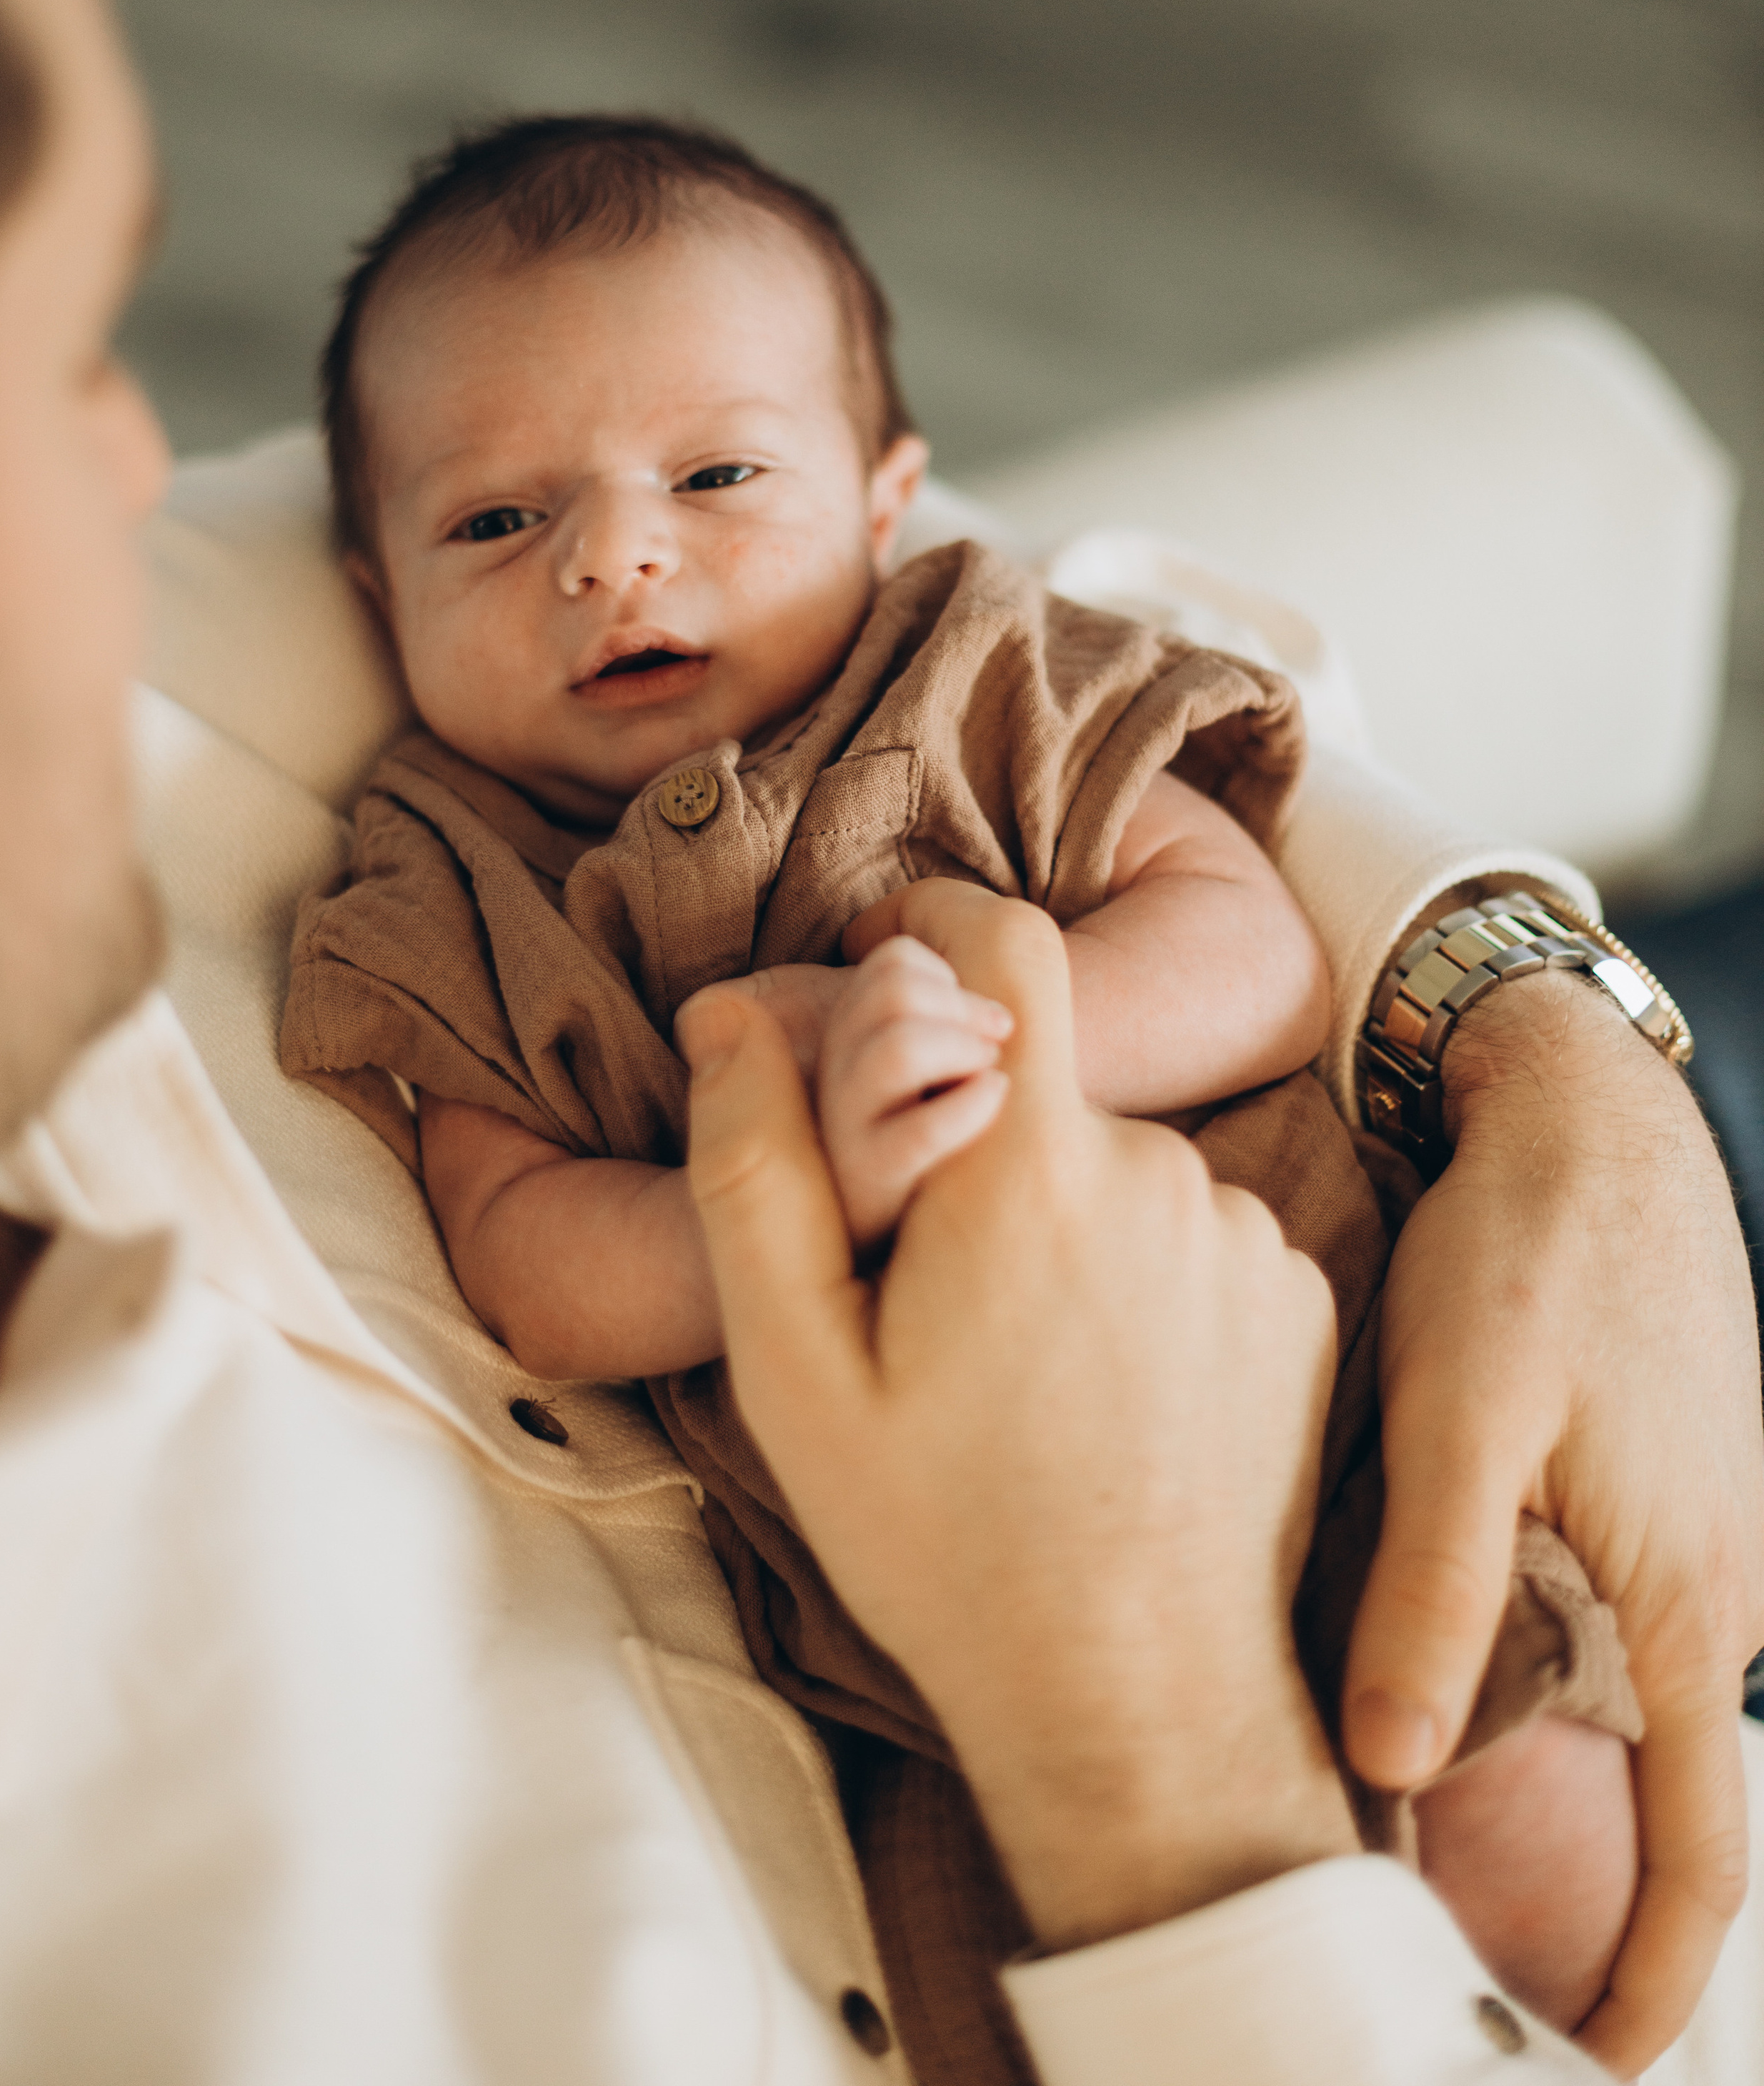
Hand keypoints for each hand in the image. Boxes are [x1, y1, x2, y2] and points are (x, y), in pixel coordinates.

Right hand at [677, 879, 1356, 1950]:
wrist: (1143, 1706)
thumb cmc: (947, 1548)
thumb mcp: (796, 1376)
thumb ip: (754, 1171)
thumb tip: (731, 1013)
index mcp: (1030, 1170)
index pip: (1006, 942)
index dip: (937, 925)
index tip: (887, 973)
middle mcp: (1162, 1172)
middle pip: (1043, 1079)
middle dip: (974, 1138)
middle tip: (920, 1284)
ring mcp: (1247, 1234)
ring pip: (1115, 1162)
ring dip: (1059, 1217)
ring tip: (1017, 1364)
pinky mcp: (1299, 1296)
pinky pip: (1194, 1230)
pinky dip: (1141, 1274)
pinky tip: (1104, 1390)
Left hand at [1342, 974, 1763, 2073]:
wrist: (1584, 1109)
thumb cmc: (1533, 1249)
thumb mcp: (1467, 1411)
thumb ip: (1435, 1584)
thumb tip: (1393, 1768)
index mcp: (1683, 1598)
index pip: (1701, 1854)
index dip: (1655, 1982)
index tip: (1594, 2067)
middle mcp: (1705, 1585)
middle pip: (1649, 1789)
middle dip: (1575, 1890)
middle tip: (1459, 1954)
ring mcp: (1683, 1532)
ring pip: (1611, 1696)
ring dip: (1549, 1770)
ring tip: (1424, 1830)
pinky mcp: (1640, 1480)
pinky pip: (1599, 1610)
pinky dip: (1532, 1662)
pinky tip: (1442, 1658)